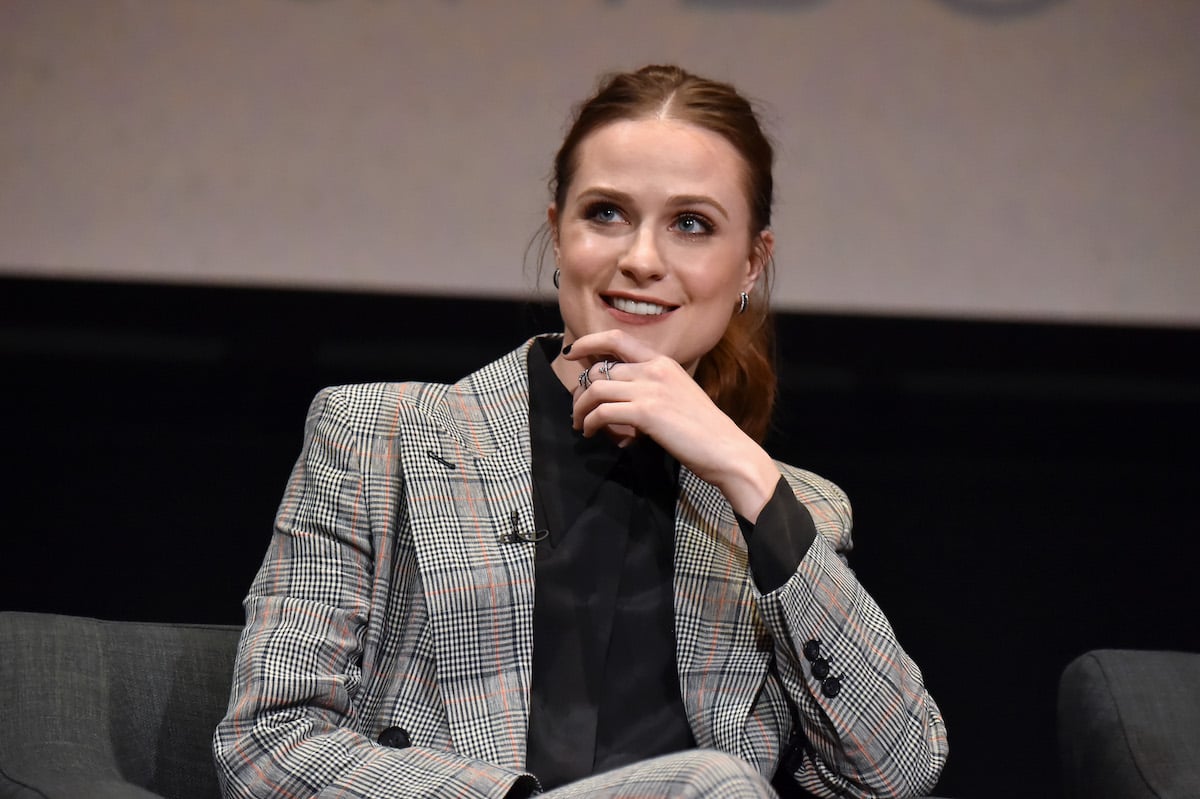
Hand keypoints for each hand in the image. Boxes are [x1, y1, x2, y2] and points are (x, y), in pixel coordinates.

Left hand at [560, 330, 781, 520]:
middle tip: (578, 409)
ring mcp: (650, 389)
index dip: (589, 342)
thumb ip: (652, 389)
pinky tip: (592, 432)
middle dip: (581, 389)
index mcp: (663, 362)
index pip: (617, 338)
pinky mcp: (646, 413)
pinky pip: (602, 412)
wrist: (727, 450)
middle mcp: (655, 369)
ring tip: (581, 424)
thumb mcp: (678, 395)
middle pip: (599, 368)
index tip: (572, 353)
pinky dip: (591, 422)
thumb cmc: (704, 430)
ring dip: (581, 408)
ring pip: (596, 388)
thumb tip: (622, 397)